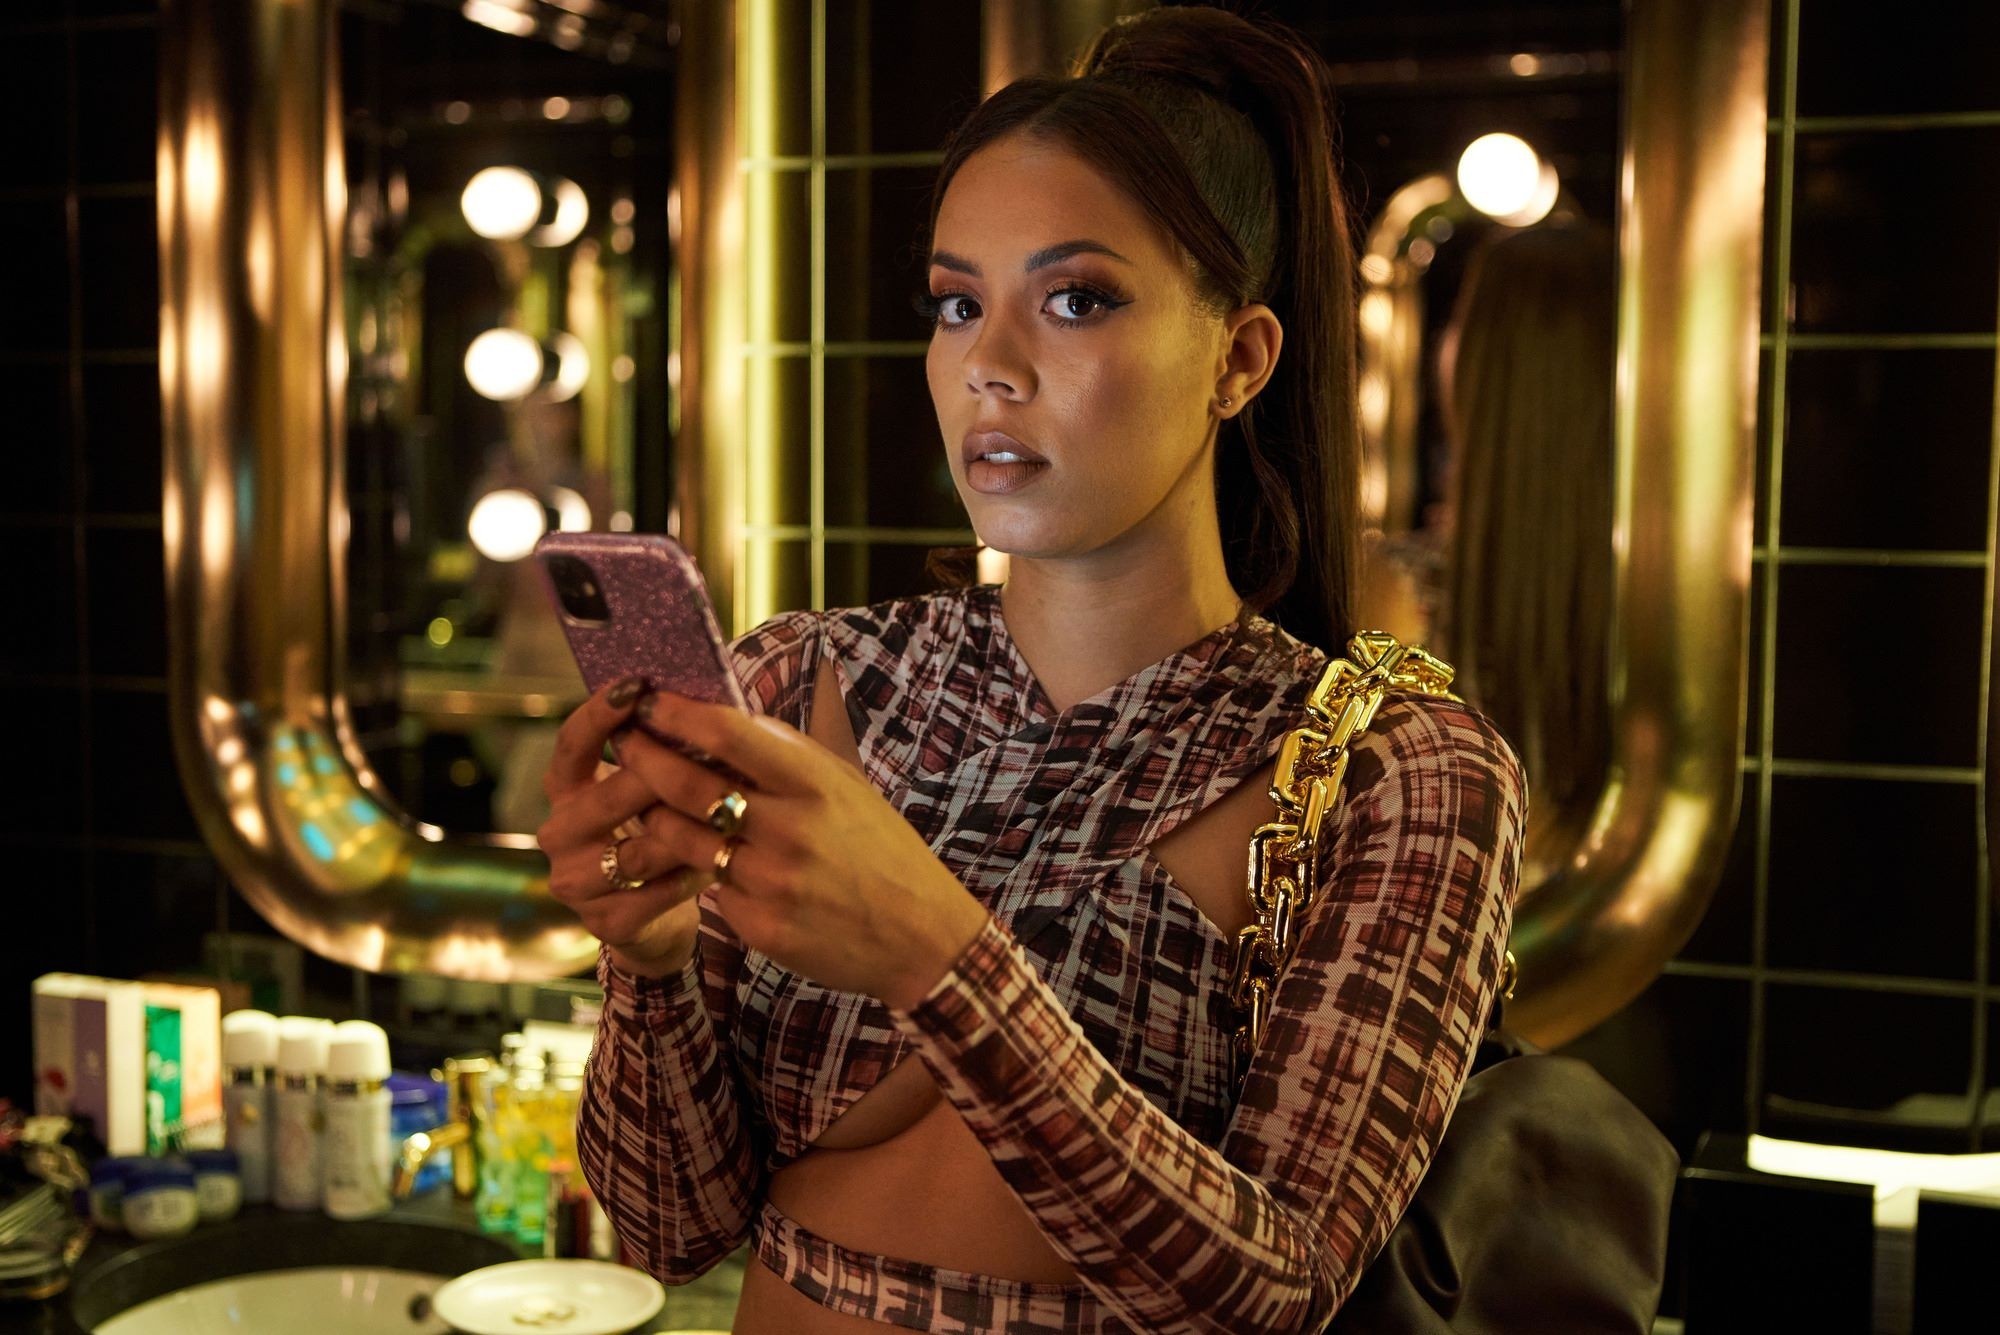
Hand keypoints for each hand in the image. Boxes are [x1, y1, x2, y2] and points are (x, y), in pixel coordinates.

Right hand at [537, 677, 709, 977]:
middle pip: (608, 794)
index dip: (600, 714)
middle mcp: (558, 833)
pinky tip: (717, 863)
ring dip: (685, 833)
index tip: (637, 685)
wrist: (656, 917)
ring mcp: (575, 881)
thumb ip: (660, 752)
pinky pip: (654, 893)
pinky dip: (689, 877)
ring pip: (636, 850)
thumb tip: (698, 698)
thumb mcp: (650, 790)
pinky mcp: (603, 923)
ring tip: (726, 816)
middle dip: (660, 776)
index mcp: (565, 790)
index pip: (572, 743)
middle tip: (707, 760)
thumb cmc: (658, 834)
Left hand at [614, 688, 991, 1008]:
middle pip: (688, 784)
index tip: (649, 699)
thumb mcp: (846, 788)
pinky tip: (697, 859)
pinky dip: (698, 869)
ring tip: (642, 800)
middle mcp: (790, 829)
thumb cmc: (882, 850)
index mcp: (815, 784)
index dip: (678, 713)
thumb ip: (788, 756)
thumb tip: (723, 718)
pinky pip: (710, 887)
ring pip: (682, 838)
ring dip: (653, 815)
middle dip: (644, 758)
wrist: (920, 935)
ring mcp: (771, 881)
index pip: (729, 734)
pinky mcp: (760, 924)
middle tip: (622, 741)